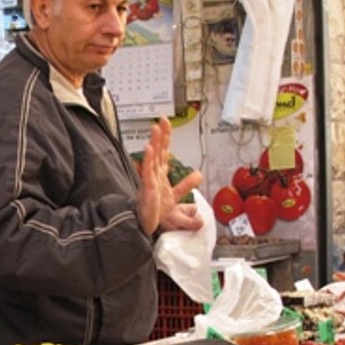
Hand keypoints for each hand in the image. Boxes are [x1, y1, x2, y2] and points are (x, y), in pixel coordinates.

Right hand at [134, 117, 203, 233]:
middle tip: (162, 120)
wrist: (145, 225)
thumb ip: (186, 184)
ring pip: (152, 157)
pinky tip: (149, 149)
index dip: (165, 137)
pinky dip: (148, 160)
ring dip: (154, 142)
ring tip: (156, 128)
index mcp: (160, 174)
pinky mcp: (147, 188)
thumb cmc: (154, 211)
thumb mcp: (176, 195)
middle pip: (158, 150)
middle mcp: (154, 174)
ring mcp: (149, 180)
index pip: (163, 151)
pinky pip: (147, 172)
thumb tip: (199, 174)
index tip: (166, 123)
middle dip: (160, 135)